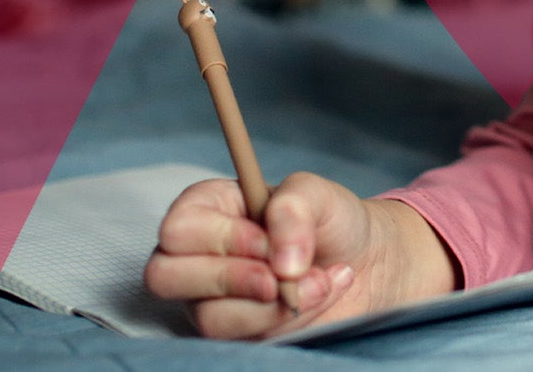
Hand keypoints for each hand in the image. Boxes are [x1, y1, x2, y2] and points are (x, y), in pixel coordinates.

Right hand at [143, 173, 455, 339]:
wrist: (368, 261)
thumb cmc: (332, 220)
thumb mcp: (317, 194)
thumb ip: (292, 209)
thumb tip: (280, 262)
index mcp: (209, 209)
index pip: (177, 228)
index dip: (221, 239)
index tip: (268, 241)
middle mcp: (200, 255)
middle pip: (165, 276)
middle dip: (230, 278)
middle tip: (280, 275)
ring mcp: (214, 299)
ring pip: (209, 316)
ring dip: (273, 303)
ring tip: (319, 279)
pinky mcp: (239, 332)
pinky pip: (245, 339)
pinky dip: (288, 320)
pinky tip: (320, 294)